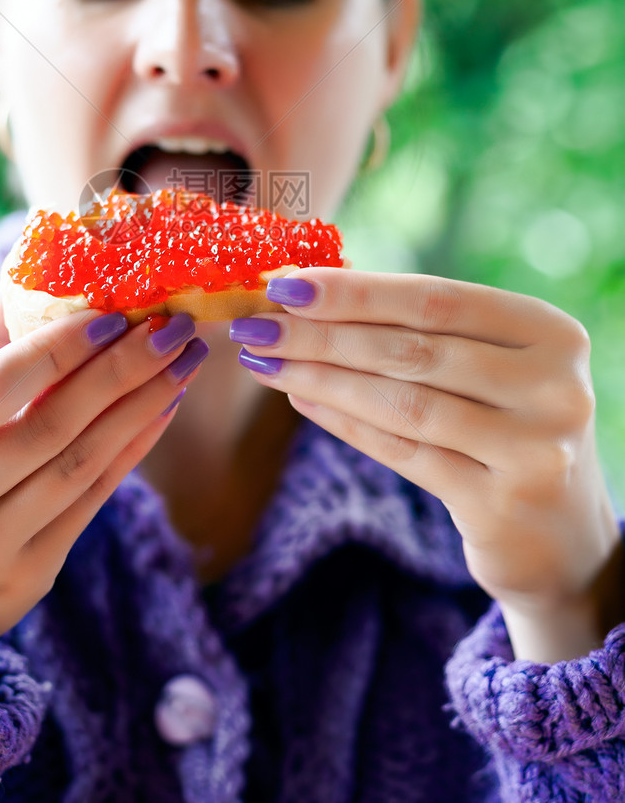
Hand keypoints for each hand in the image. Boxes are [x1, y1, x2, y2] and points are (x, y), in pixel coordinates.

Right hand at [0, 290, 206, 668]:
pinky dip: (132, 447)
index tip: (114, 314)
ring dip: (142, 405)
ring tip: (183, 361)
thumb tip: (39, 262)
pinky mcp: (24, 579)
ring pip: (80, 465)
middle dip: (121, 371)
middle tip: (173, 327)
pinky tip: (162, 406)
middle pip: (48, 427)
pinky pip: (92, 500)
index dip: (58, 350)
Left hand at [230, 271, 622, 657]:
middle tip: (256, 324)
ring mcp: (534, 451)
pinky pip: (403, 454)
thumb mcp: (492, 366)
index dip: (355, 291)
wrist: (564, 537)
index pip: (436, 299)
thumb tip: (308, 292)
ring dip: (320, 379)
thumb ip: (423, 329)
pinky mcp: (501, 506)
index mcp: (552, 332)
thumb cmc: (509, 427)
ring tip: (263, 362)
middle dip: (321, 334)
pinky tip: (300, 400)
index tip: (286, 284)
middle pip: (412, 350)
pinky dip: (344, 423)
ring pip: (402, 403)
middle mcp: (555, 387)